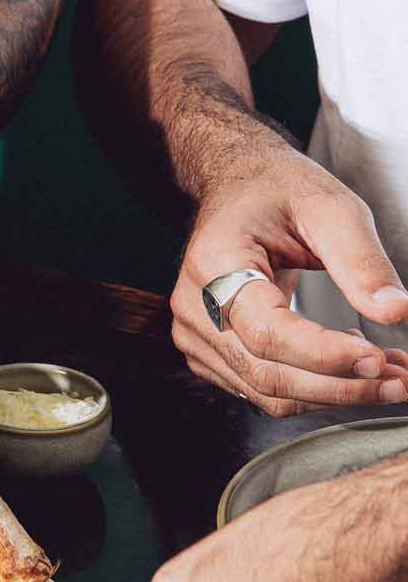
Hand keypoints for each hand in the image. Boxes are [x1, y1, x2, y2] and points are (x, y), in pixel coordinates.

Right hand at [172, 147, 407, 415]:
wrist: (235, 188)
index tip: (377, 360)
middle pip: (266, 373)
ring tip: (387, 376)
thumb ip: (361, 261)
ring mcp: (196, 335)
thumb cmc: (275, 192)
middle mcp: (195, 308)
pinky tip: (348, 368)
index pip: (267, 331)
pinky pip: (259, 389)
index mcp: (214, 265)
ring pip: (265, 391)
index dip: (323, 355)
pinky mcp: (209, 353)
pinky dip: (311, 389)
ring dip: (332, 393)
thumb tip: (396, 311)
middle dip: (339, 385)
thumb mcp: (330, 207)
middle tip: (400, 383)